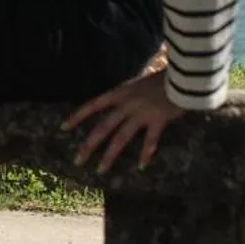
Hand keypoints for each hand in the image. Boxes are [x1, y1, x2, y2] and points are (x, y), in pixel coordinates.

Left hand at [66, 71, 181, 173]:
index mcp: (119, 93)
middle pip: (103, 126)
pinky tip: (141, 166)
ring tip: (101, 169)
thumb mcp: (136, 84)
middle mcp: (126, 104)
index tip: (64, 128)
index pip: (93, 104)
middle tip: (77, 159)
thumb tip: (118, 106)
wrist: (181, 76)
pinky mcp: (157, 121)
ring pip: (121, 137)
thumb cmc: (160, 79)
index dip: (78, 116)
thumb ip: (127, 96)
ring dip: (110, 155)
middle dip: (89, 144)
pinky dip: (145, 154)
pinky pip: (149, 140)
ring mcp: (141, 113)